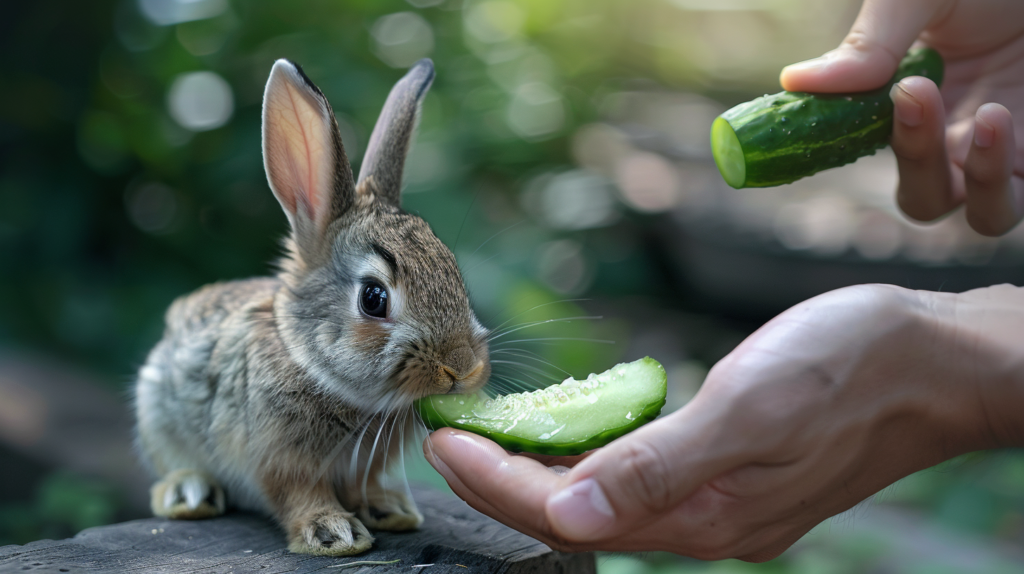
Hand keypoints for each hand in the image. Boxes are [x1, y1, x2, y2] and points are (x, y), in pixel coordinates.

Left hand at [424, 284, 1023, 559]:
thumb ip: (658, 468)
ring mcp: (718, 500)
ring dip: (540, 471)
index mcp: (701, 512)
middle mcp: (702, 519)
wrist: (932, 360)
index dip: (495, 481)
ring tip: (487, 437)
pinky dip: (589, 458)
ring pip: (602, 498)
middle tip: (446, 438)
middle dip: (501, 481)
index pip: (565, 511)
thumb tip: (565, 514)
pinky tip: (570, 434)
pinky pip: (637, 479)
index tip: (441, 441)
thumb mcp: (752, 410)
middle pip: (574, 513)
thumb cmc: (850, 369)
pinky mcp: (730, 474)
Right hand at [781, 0, 1023, 235]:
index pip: (875, 154)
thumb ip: (869, 44)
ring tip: (987, 113)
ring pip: (983, 214)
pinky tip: (1000, 115)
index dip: (857, 148)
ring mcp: (1012, 150)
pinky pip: (1022, 197)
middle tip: (914, 94)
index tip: (853, 102)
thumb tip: (794, 81)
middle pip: (926, 198)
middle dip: (917, 161)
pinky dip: (1004, 176)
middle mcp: (962, 138)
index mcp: (917, 103)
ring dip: (977, 182)